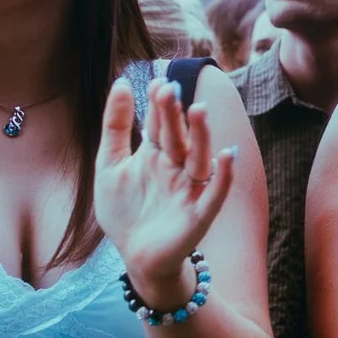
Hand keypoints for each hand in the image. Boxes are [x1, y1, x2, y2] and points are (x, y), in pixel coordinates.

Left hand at [94, 77, 236, 308]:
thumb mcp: (110, 165)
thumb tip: (123, 82)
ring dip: (201, 135)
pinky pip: (215, 192)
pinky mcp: (199, 214)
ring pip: (199, 157)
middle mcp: (176, 167)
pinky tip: (227, 156)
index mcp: (156, 154)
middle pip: (179, 137)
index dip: (159, 104)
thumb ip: (116, 126)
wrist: (134, 256)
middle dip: (176, 115)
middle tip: (170, 90)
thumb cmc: (124, 212)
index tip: (157, 82)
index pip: (161, 123)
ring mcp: (189, 189)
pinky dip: (223, 175)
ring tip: (198, 111)